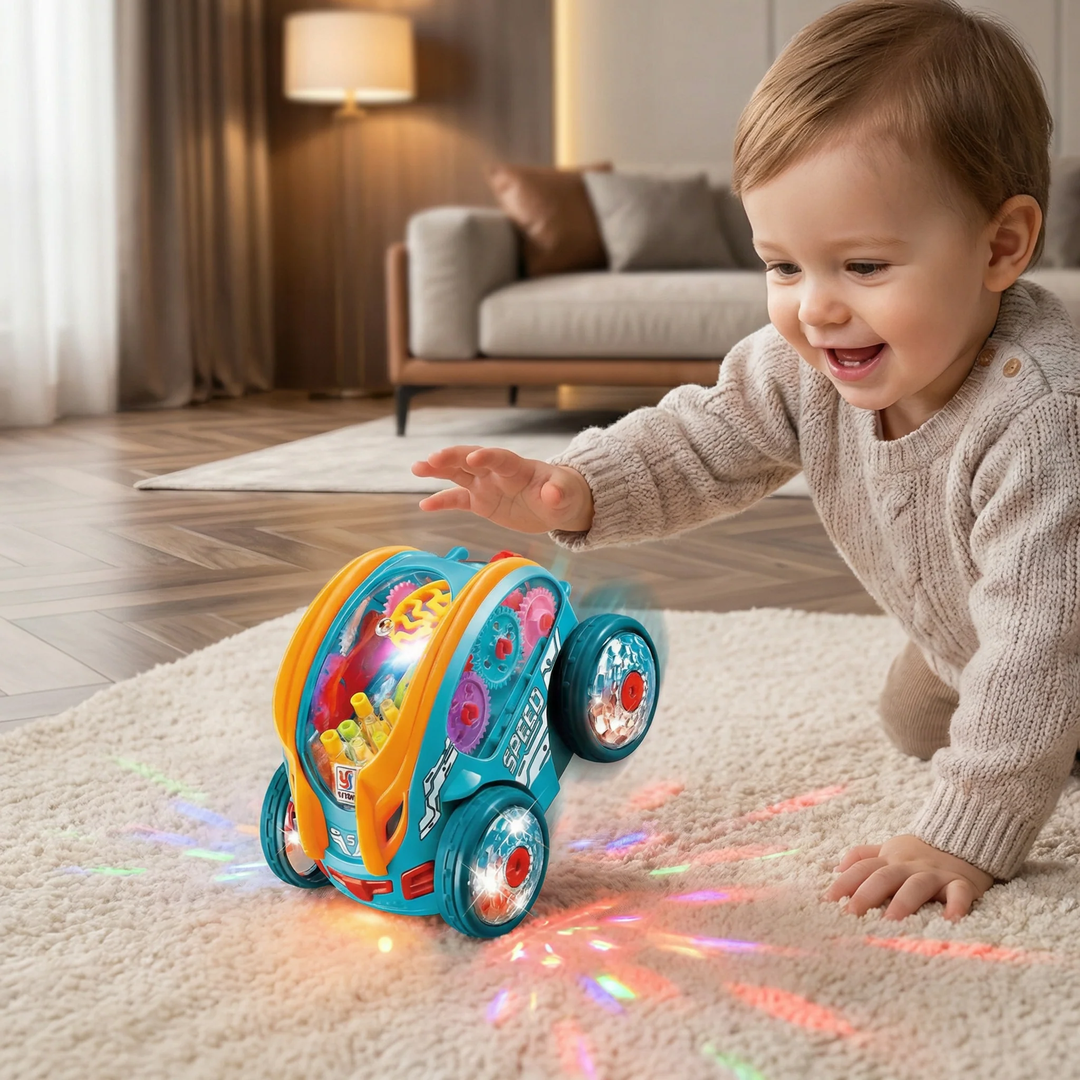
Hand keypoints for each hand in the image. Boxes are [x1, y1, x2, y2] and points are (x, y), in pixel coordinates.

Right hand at [410, 445, 594, 533]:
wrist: (558, 504)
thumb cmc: (564, 494)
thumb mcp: (566, 495)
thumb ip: (559, 493)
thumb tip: (554, 494)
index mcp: (518, 467)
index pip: (500, 458)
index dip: (488, 456)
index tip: (473, 458)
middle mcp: (497, 472)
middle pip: (471, 460)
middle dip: (453, 458)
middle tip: (432, 459)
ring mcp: (486, 485)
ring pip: (458, 474)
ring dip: (438, 470)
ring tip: (416, 467)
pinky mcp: (481, 501)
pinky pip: (458, 500)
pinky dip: (442, 502)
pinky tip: (424, 505)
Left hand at [823, 834, 994, 920]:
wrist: (964, 837)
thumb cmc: (920, 852)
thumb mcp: (889, 849)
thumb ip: (864, 856)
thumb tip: (836, 868)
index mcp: (889, 859)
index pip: (862, 868)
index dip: (844, 883)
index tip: (827, 901)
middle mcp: (909, 866)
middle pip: (884, 876)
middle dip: (866, 894)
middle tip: (851, 914)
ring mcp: (934, 874)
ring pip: (916, 885)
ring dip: (903, 901)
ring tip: (890, 921)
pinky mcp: (961, 883)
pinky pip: (959, 893)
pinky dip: (956, 906)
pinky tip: (950, 921)